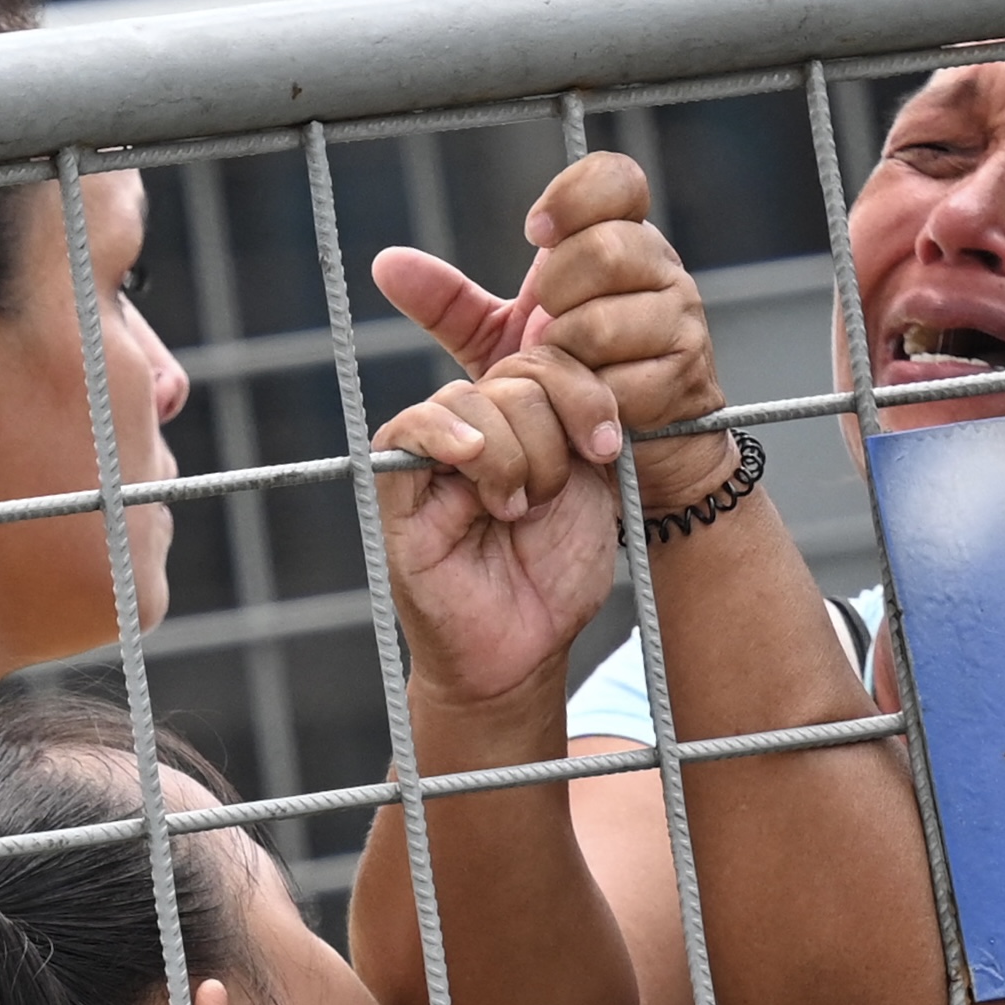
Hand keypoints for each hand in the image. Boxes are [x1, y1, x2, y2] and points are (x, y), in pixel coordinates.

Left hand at [373, 152, 736, 510]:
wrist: (635, 454)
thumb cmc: (568, 383)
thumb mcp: (500, 341)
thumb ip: (450, 303)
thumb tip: (387, 263)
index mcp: (619, 242)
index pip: (617, 179)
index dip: (575, 196)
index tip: (534, 235)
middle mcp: (660, 269)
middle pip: (606, 248)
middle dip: (556, 292)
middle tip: (542, 326)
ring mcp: (682, 321)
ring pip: (609, 319)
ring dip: (567, 353)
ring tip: (562, 370)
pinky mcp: (687, 377)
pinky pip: (626, 379)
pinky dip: (591, 399)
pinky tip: (587, 408)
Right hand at [373, 348, 624, 706]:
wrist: (524, 648)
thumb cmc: (556, 573)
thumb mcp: (592, 487)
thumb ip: (586, 424)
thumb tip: (584, 362)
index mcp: (527, 416)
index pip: (550, 356)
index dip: (586, 394)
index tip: (607, 449)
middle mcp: (480, 424)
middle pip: (518, 375)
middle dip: (552, 437)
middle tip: (549, 499)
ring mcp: (435, 451)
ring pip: (474, 399)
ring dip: (514, 457)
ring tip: (516, 510)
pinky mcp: (397, 485)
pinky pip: (410, 428)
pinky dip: (444, 433)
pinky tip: (472, 456)